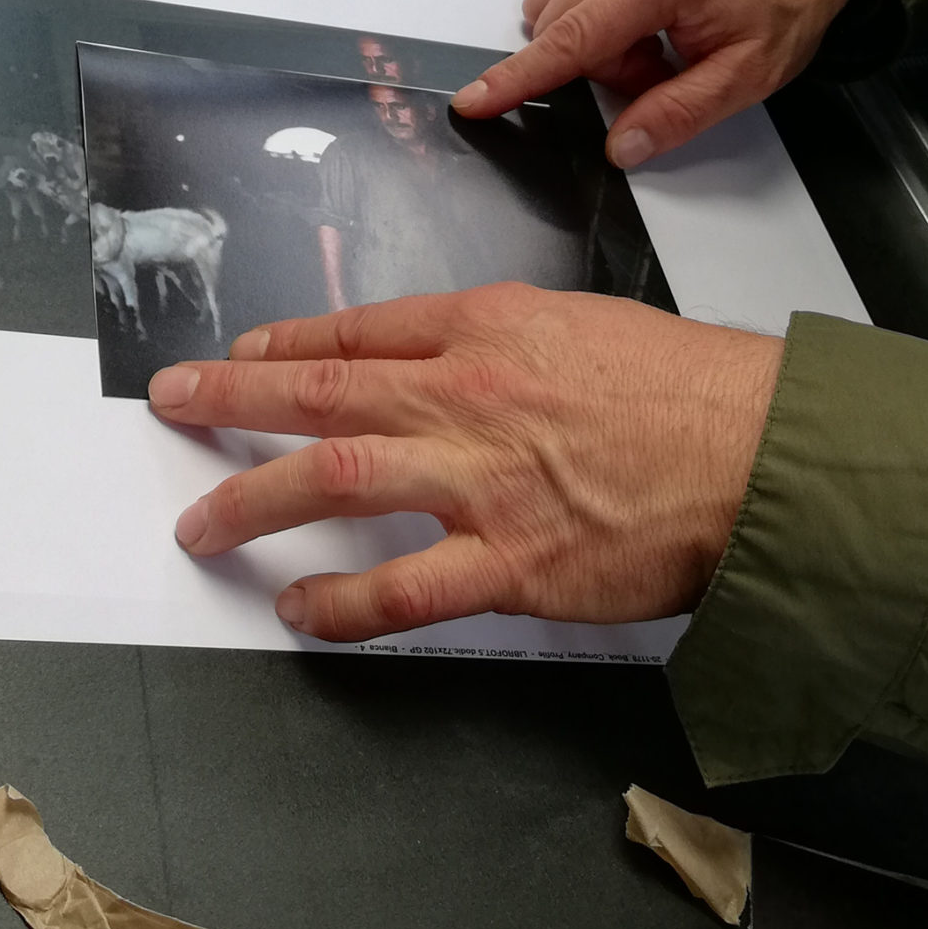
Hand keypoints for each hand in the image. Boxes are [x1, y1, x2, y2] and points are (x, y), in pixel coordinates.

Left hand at [150, 285, 782, 643]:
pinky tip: (298, 607)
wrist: (756, 451)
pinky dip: (338, 602)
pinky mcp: (511, 564)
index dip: (285, 343)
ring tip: (201, 522)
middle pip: (322, 391)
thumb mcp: (575, 322)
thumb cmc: (682, 387)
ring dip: (254, 498)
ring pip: (336, 478)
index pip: (357, 330)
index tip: (240, 354)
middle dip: (231, 398)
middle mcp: (468, 395)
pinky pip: (400, 590)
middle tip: (171, 403)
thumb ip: (491, 338)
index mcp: (486, 326)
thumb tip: (420, 357)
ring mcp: (483, 482)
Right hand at [452, 0, 863, 167]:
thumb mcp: (747, 75)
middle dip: (599, 67)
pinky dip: (584, 13)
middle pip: (561, 29)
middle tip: (662, 68)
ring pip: (553, 7)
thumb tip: (621, 148)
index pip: (570, 40)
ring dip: (590, 40)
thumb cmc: (778, 5)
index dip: (519, 78)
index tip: (472, 102)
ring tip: (652, 44)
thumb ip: (680, 112)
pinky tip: (632, 20)